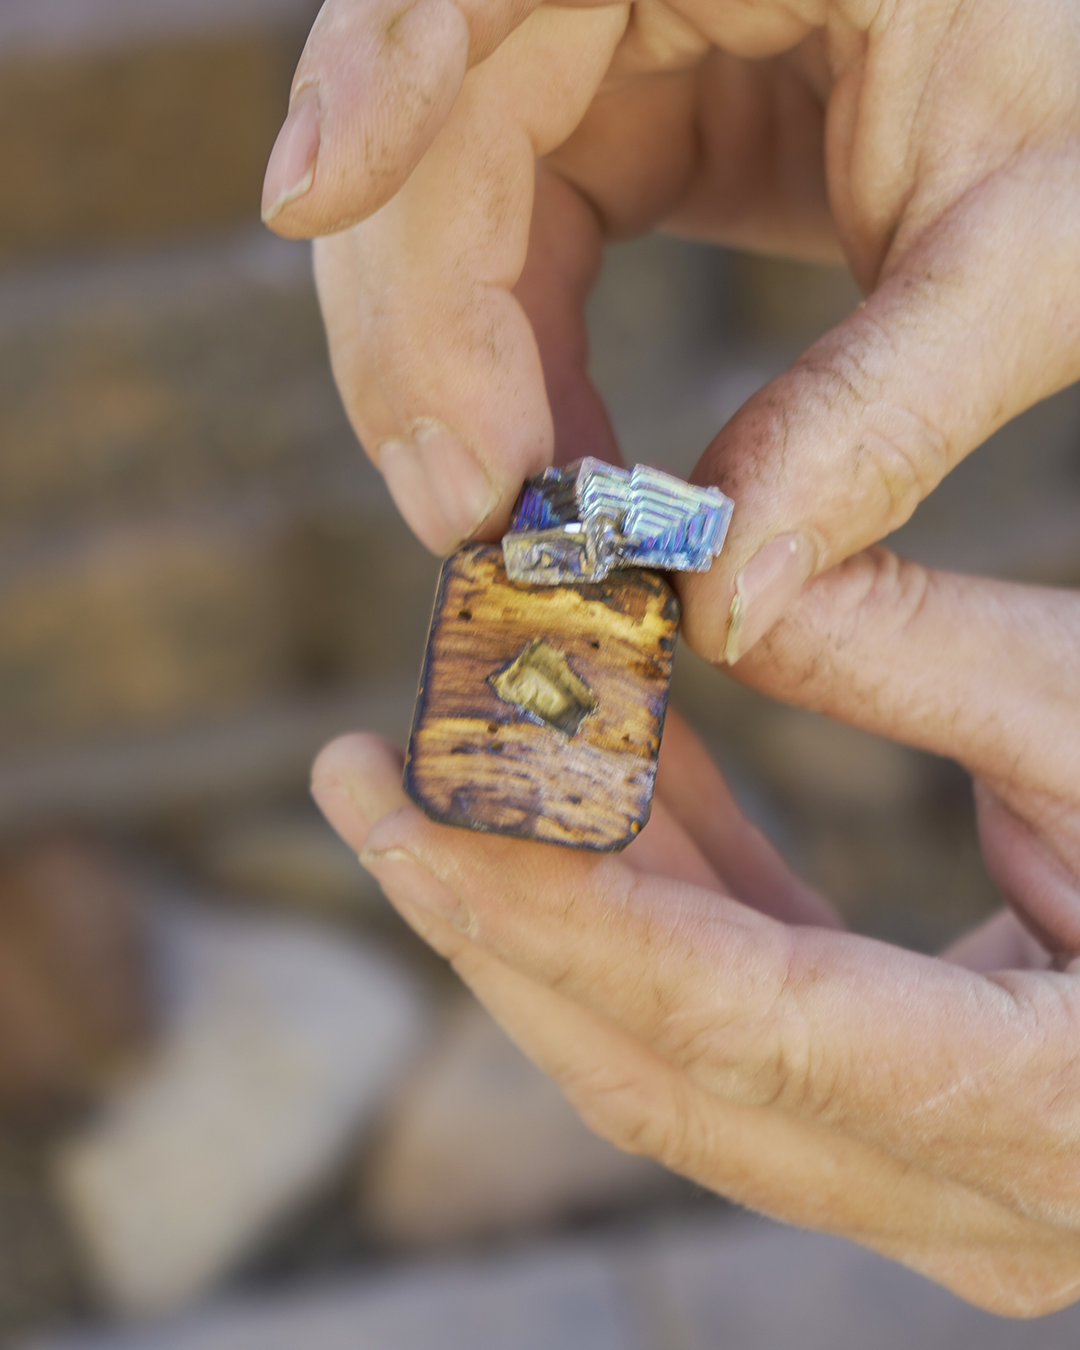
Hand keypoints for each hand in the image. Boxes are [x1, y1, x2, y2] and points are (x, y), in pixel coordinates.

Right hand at [263, 0, 1079, 662]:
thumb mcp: (1041, 243)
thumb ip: (891, 408)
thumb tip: (730, 604)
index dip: (378, 61)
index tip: (306, 204)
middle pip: (440, 111)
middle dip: (427, 323)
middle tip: (463, 512)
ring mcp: (626, 32)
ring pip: (454, 194)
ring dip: (458, 373)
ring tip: (509, 526)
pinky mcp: (638, 111)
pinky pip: (523, 235)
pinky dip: (517, 367)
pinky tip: (556, 472)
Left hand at [312, 550, 1079, 1315]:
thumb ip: (911, 653)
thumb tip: (705, 587)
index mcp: (1047, 1113)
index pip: (735, 1024)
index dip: (556, 910)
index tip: (410, 805)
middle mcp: (973, 1198)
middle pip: (662, 1069)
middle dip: (496, 921)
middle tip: (370, 780)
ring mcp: (933, 1184)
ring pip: (674, 1061)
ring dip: (554, 909)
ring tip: (446, 770)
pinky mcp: (903, 1123)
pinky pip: (731, 1026)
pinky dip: (653, 907)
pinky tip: (599, 790)